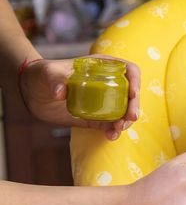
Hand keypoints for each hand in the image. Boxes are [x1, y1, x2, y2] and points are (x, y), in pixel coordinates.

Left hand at [18, 54, 140, 140]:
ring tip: (118, 129)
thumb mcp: (49, 73)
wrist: (32, 93)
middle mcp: (108, 84)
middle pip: (131, 94)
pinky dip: (114, 131)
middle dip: (134, 106)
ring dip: (126, 122)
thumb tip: (60, 92)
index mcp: (103, 67)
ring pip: (124, 112)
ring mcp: (104, 102)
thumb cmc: (42, 75)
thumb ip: (55, 78)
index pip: (129, 70)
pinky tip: (111, 136)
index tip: (133, 94)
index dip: (135, 81)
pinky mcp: (96, 117)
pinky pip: (111, 125)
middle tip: (130, 118)